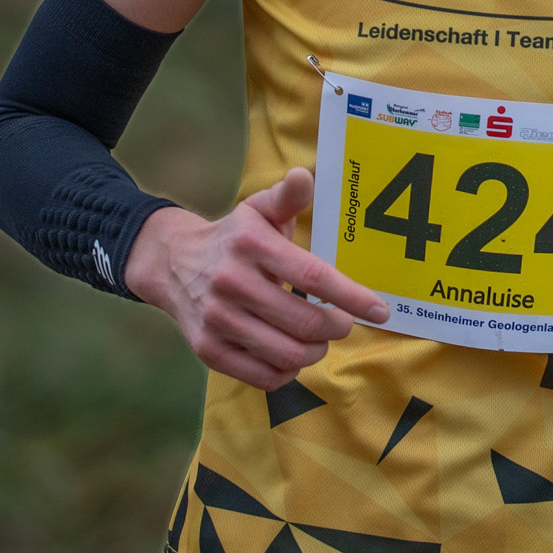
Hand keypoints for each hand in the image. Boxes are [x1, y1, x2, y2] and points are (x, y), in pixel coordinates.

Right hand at [125, 167, 389, 390]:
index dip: (352, 297)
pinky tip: (291, 354)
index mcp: (251, 245)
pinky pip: (263, 376)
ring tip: (318, 338)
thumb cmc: (234, 238)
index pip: (313, 277)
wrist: (171, 263)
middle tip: (342, 322)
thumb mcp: (259, 210)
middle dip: (338, 327)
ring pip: (288, 354)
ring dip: (316, 351)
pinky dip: (287, 371)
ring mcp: (217, 320)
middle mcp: (231, 283)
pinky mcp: (207, 350)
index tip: (380, 310)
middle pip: (306, 322)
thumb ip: (287, 197)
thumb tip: (304, 176)